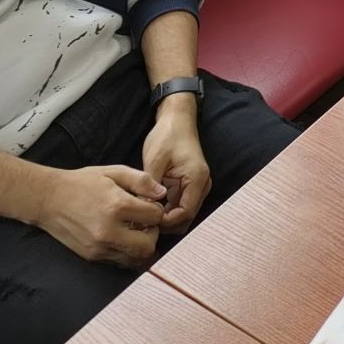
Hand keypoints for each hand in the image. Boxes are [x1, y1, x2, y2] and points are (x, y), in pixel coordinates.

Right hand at [36, 163, 167, 266]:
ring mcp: (99, 247)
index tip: (149, 205)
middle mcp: (109, 232)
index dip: (157, 210)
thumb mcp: (114, 172)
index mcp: (117, 207)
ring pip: (134, 260)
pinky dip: (126, 253)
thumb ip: (141, 180)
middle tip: (145, 223)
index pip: (155, 217)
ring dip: (140, 246)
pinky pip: (119, 262)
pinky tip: (122, 238)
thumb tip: (161, 193)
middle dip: (153, 234)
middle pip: (148, 246)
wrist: (49, 199)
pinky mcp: (91, 256)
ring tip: (134, 231)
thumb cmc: (82, 182)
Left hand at [142, 98, 211, 233]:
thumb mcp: (155, 159)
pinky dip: (167, 210)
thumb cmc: (167, 136)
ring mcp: (197, 186)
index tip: (145, 220)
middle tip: (142, 223)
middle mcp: (202, 185)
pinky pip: (180, 205)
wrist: (177, 119)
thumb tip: (143, 210)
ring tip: (143, 217)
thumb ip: (151, 186)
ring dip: (166, 218)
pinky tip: (150, 208)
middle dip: (165, 224)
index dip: (166, 221)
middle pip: (186, 218)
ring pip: (183, 214)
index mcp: (196, 178)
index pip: (185, 213)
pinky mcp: (190, 185)